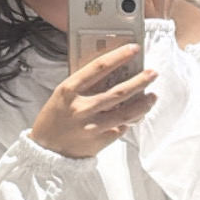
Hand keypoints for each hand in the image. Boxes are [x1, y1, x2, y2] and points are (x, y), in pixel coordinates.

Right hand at [29, 42, 156, 158]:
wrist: (46, 150)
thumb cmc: (54, 118)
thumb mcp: (63, 95)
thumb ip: (84, 85)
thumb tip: (113, 73)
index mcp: (70, 90)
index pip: (99, 67)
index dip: (119, 56)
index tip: (134, 49)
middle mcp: (82, 107)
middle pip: (119, 91)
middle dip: (140, 80)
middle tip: (153, 73)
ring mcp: (92, 125)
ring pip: (127, 112)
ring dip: (143, 103)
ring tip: (152, 96)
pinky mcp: (100, 140)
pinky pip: (122, 128)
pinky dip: (130, 120)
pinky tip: (135, 115)